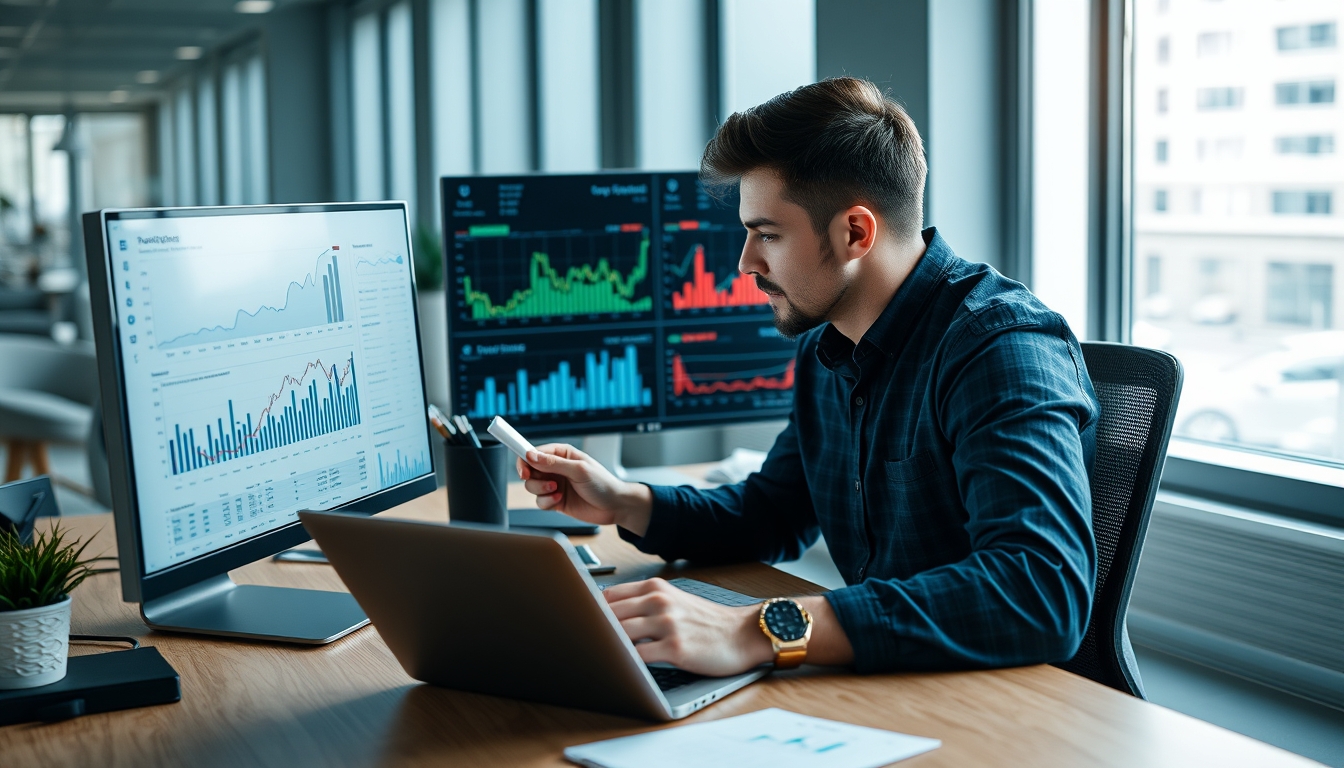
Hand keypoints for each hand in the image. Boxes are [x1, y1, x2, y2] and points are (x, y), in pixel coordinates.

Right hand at [518, 444, 652, 533]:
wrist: (615, 507)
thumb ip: (554, 464)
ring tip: (556, 491)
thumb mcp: (579, 470)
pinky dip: (546, 502)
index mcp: (562, 454)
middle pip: (530, 470)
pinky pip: (539, 501)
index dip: (525, 459)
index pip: (534, 452)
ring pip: (532, 487)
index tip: (523, 469)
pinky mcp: (555, 500)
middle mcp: (556, 468)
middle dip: (533, 479)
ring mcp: (555, 484)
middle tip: (547, 483)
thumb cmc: (603, 483)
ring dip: (541, 490)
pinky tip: (559, 500)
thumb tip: (531, 456)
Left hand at [602, 578, 772, 676]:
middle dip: (595, 630)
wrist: (742, 633)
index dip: (592, 612)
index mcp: (656, 588)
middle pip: (609, 614)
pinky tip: (622, 668)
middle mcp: (659, 601)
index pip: (609, 596)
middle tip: (585, 645)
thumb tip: (607, 615)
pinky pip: (638, 656)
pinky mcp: (675, 648)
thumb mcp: (674, 600)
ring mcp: (667, 624)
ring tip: (600, 658)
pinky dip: (626, 663)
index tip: (583, 624)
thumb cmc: (706, 621)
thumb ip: (644, 603)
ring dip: (608, 647)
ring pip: (620, 634)